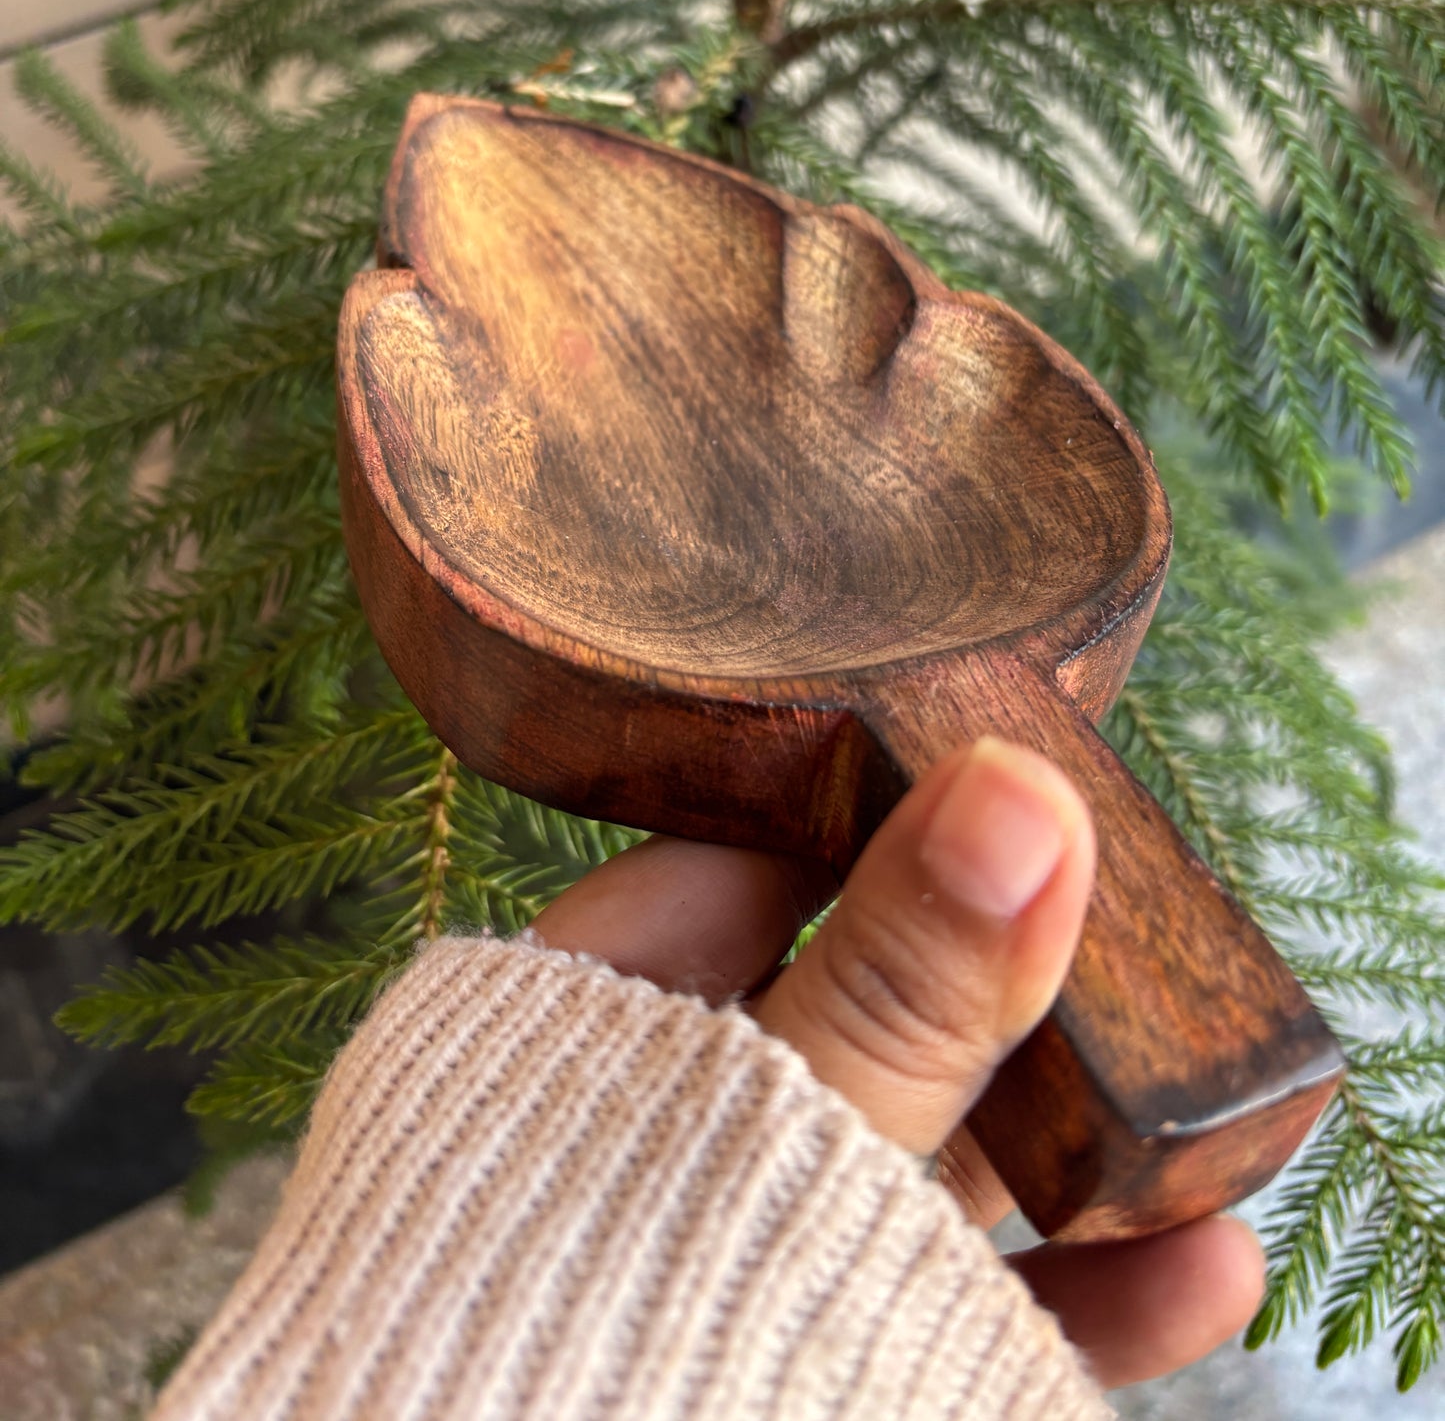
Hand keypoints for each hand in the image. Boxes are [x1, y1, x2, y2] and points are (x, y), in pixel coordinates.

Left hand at [532, 736, 1264, 1389]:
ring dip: (1069, 1147)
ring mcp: (744, 1245)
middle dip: (1009, 988)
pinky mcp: (818, 1359)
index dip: (883, 812)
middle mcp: (662, 1122)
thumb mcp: (770, 1136)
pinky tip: (1199, 1270)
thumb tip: (1016, 792)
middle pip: (868, 1008)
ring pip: (929, 1163)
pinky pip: (959, 1305)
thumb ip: (896, 984)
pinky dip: (1078, 1292)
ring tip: (1198, 1113)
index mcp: (591, 1016)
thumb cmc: (590, 1335)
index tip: (1012, 780)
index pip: (750, 859)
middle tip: (1133, 936)